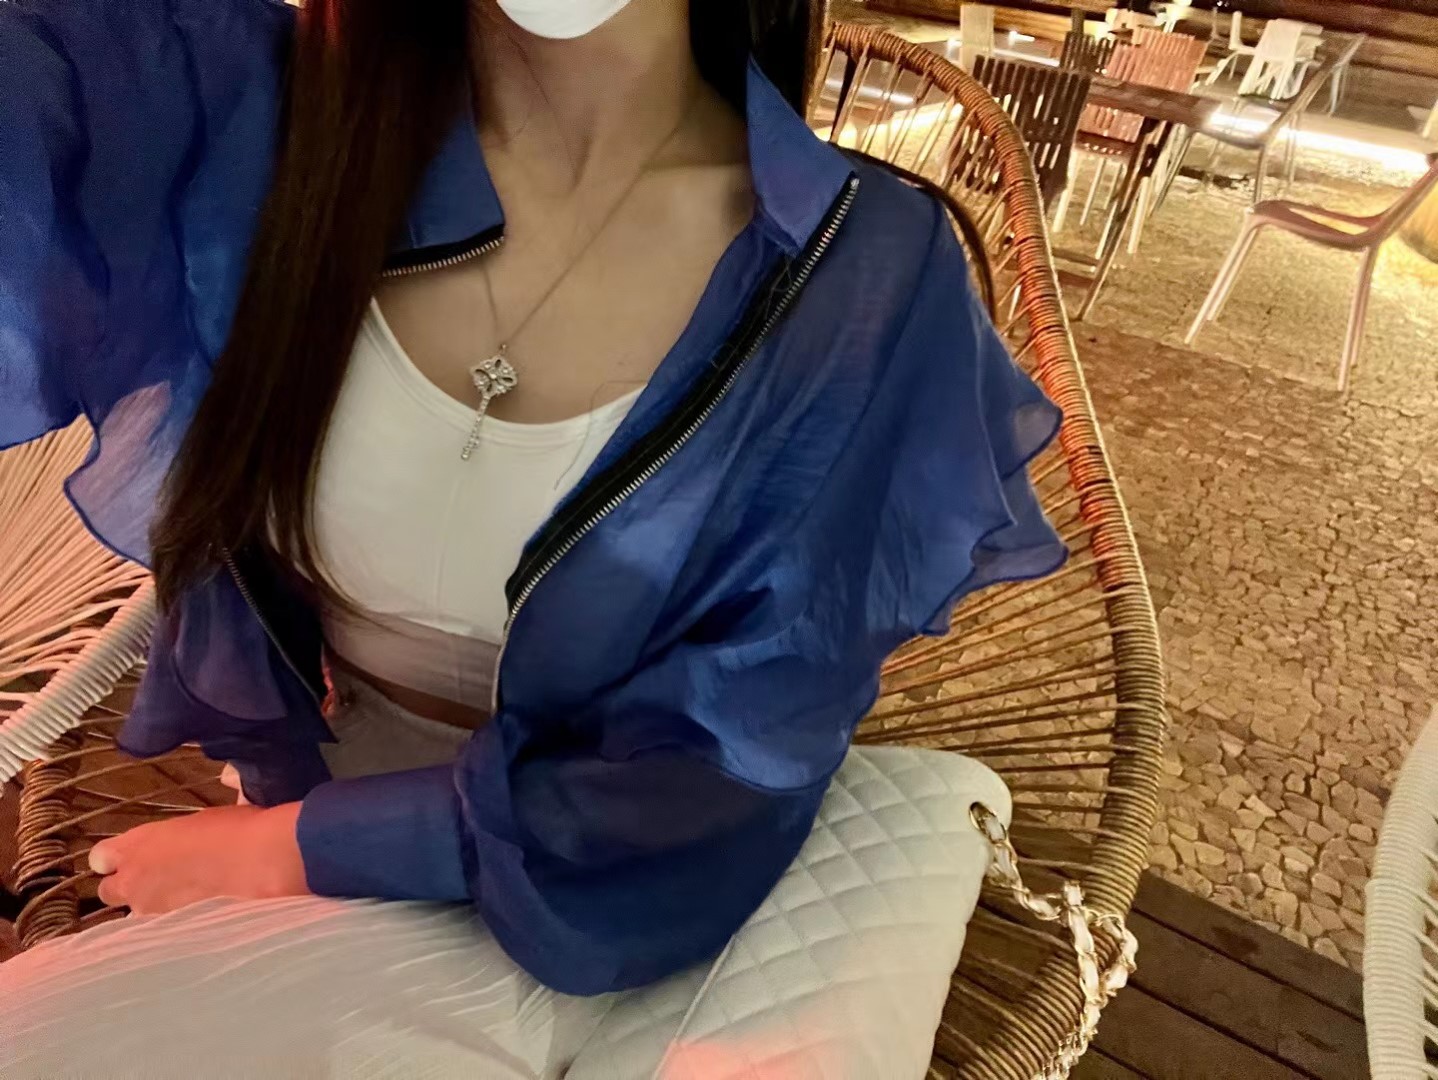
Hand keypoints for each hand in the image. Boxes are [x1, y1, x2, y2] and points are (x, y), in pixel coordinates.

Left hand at [88, 803, 309, 913]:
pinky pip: (164, 932)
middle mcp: (134, 882)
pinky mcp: (172, 935)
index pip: (101, 857)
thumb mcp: (204, 818)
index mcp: (137, 845)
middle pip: (110, 891)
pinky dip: (177, 927)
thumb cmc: (238, 829)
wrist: (264, 863)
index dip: (117, 858)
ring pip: (138, 916)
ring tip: (186, 903)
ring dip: (154, 909)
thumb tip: (200, 809)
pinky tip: (200, 919)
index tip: (135, 857)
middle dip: (129, 888)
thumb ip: (182, 831)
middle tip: (159, 882)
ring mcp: (151, 913)